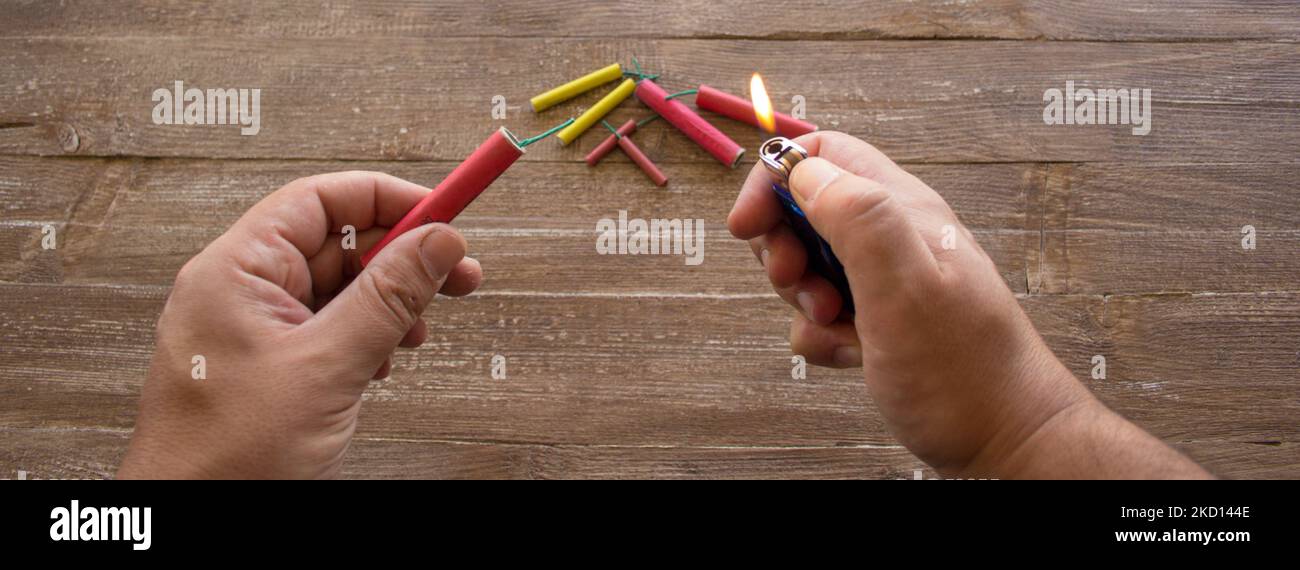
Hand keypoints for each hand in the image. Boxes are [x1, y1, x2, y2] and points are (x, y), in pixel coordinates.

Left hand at [118, 171, 481, 478]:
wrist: (197, 527)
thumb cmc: (229, 458)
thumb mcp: (327, 368)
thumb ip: (388, 298)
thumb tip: (439, 241)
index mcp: (235, 271)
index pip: (320, 201)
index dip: (387, 200)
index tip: (445, 215)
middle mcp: (241, 291)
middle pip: (337, 243)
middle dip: (400, 258)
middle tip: (460, 274)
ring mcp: (255, 330)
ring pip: (339, 289)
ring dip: (388, 305)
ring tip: (417, 333)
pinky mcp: (272, 366)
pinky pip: (329, 329)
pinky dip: (367, 339)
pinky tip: (384, 362)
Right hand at [729, 132, 1208, 477]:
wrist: (1006, 442)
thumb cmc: (964, 375)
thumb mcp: (904, 288)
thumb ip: (858, 218)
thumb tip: (803, 168)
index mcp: (903, 212)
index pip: (824, 154)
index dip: (774, 180)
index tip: (748, 228)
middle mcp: (898, 237)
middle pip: (809, 208)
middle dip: (783, 245)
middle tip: (798, 285)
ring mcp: (892, 279)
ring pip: (814, 262)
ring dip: (802, 295)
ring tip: (835, 325)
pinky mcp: (886, 321)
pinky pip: (829, 311)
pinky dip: (821, 334)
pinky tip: (847, 354)